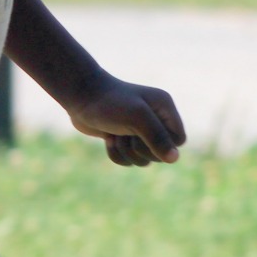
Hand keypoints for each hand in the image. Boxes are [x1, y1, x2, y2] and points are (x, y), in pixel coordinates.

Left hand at [67, 72, 185, 166]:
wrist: (78, 96)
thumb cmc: (109, 103)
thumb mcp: (137, 117)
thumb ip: (157, 137)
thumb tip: (174, 159)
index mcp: (164, 108)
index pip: (178, 140)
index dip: (164, 145)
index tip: (145, 137)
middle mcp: (154, 118)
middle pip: (161, 154)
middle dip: (141, 150)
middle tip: (127, 134)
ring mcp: (138, 129)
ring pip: (144, 160)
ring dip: (127, 153)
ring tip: (115, 136)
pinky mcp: (123, 137)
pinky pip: (128, 160)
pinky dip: (117, 155)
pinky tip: (108, 139)